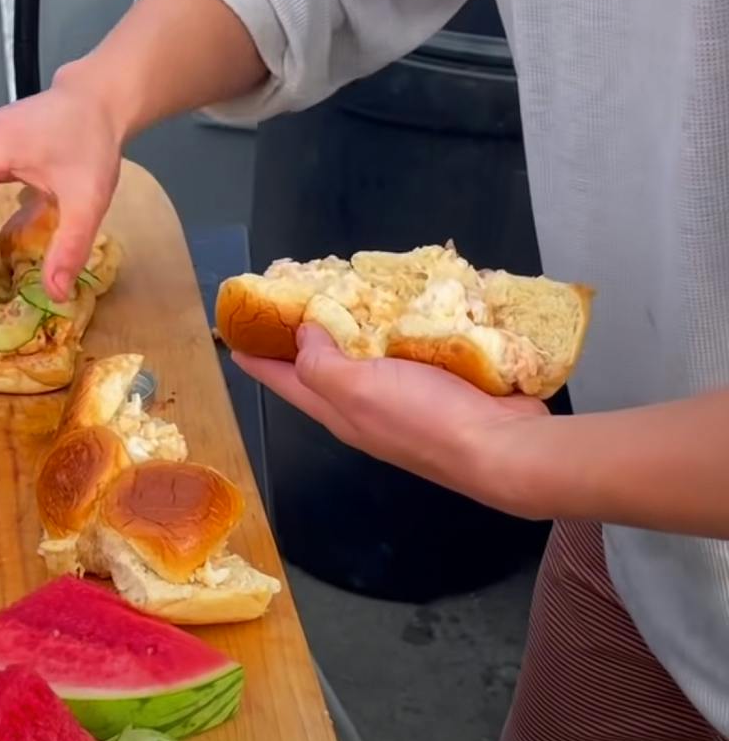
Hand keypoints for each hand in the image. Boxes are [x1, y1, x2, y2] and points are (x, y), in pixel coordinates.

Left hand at [231, 324, 550, 502]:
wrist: (505, 448)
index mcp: (338, 410)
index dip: (258, 358)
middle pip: (324, 367)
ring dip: (359, 327)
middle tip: (293, 298)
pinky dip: (406, 328)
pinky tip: (408, 305)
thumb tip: (301, 335)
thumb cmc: (426, 420)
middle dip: (305, 336)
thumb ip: (322, 364)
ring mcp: (406, 398)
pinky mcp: (443, 385)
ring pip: (370, 356)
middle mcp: (366, 407)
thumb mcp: (358, 389)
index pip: (284, 381)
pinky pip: (414, 351)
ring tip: (348, 292)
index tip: (235, 335)